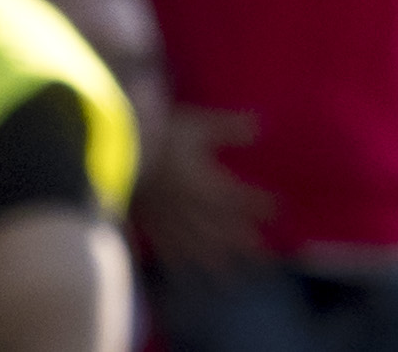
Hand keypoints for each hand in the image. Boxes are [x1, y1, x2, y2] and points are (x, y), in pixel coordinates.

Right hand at [134, 106, 272, 275]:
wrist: (122, 153)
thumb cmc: (162, 136)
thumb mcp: (198, 126)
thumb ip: (228, 128)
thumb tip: (258, 125)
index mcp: (206, 183)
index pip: (239, 198)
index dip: (258, 204)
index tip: (276, 210)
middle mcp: (192, 207)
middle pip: (222, 228)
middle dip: (243, 239)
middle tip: (262, 252)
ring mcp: (171, 219)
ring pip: (198, 244)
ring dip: (217, 258)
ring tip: (232, 272)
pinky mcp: (151, 224)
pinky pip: (168, 248)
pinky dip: (180, 262)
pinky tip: (187, 271)